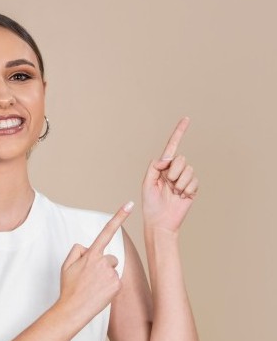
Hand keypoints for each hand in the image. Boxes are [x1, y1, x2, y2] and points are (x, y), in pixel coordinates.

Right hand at [58, 202, 133, 322]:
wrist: (73, 309)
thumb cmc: (69, 288)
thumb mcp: (66, 265)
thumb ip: (77, 251)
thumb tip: (87, 247)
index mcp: (91, 254)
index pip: (106, 231)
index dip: (119, 217)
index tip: (129, 205)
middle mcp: (103, 261)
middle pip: (110, 258)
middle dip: (103, 266)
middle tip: (90, 279)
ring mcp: (111, 273)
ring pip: (113, 271)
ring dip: (106, 277)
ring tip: (93, 288)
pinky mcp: (117, 284)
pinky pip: (116, 282)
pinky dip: (110, 287)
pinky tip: (100, 293)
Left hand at [142, 117, 198, 233]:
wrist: (160, 222)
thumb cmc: (150, 205)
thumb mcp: (147, 183)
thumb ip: (155, 167)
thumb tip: (168, 157)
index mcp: (162, 167)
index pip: (172, 147)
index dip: (179, 132)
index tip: (186, 119)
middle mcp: (174, 171)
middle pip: (181, 159)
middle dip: (173, 172)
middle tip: (168, 184)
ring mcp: (184, 179)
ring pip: (188, 170)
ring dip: (180, 183)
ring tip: (174, 193)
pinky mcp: (192, 188)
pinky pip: (194, 182)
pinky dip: (187, 189)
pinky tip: (181, 197)